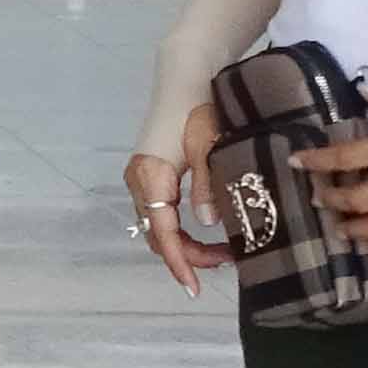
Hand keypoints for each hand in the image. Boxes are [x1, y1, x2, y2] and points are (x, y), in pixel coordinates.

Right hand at [125, 106, 225, 296]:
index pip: (162, 231)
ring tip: (221, 252)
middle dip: (188, 256)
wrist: (183, 81)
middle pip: (158, 234)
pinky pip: (160, 214)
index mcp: (151, 177)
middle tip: (227, 262)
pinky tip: (204, 233)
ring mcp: (142, 180)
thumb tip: (209, 223)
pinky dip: (180, 230)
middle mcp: (140, 182)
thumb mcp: (208, 147)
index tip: (193, 286)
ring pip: (158, 227)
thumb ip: (208, 185)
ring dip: (186, 244)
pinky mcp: (150, 176)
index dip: (179, 261)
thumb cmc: (197, 109)